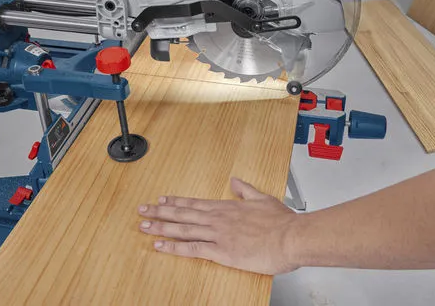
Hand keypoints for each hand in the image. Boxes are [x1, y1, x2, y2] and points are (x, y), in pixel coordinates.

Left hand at [138, 177, 299, 274]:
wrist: (291, 237)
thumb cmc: (281, 222)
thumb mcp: (263, 199)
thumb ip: (246, 190)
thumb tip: (236, 181)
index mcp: (228, 207)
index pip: (195, 203)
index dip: (177, 201)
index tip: (162, 199)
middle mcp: (218, 218)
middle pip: (183, 214)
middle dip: (161, 212)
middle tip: (143, 209)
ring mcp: (217, 234)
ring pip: (183, 229)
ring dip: (161, 226)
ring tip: (144, 225)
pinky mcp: (221, 252)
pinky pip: (192, 249)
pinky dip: (174, 247)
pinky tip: (160, 245)